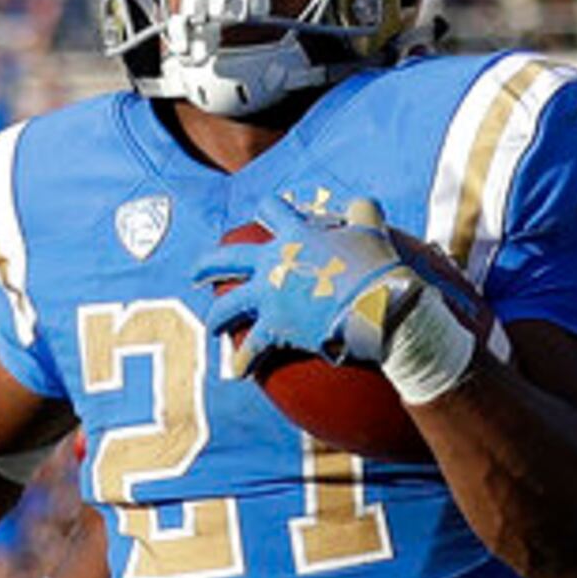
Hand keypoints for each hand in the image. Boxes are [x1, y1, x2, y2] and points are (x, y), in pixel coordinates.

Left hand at [195, 195, 481, 401]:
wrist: (378, 304)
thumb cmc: (379, 268)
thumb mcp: (372, 231)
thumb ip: (364, 213)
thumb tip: (364, 203)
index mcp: (295, 234)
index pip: (272, 210)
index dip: (268, 210)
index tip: (262, 215)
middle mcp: (273, 262)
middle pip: (229, 258)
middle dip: (208, 265)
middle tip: (197, 273)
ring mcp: (270, 295)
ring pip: (229, 305)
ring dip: (218, 316)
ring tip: (213, 327)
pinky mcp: (276, 327)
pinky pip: (252, 347)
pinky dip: (244, 361)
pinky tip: (235, 373)